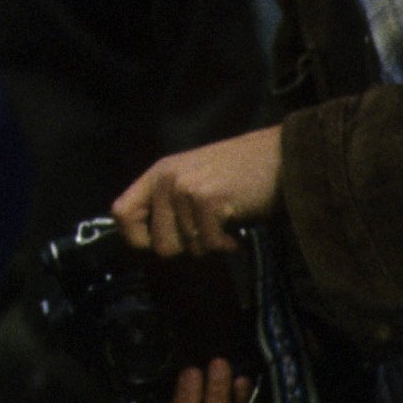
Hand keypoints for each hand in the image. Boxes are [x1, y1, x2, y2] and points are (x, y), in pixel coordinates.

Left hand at [112, 125, 283, 259]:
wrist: (281, 155)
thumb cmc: (242, 173)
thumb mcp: (195, 180)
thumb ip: (170, 203)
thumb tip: (152, 243)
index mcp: (158, 173)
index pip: (121, 213)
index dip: (137, 237)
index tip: (160, 243)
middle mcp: (166, 179)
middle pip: (159, 244)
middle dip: (187, 247)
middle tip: (208, 230)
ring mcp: (185, 188)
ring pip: (188, 247)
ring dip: (210, 243)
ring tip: (225, 221)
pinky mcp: (207, 199)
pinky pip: (209, 244)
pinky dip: (227, 244)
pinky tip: (237, 227)